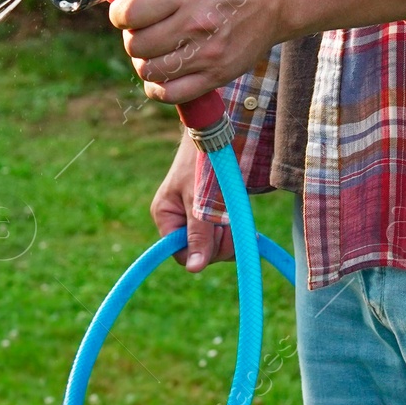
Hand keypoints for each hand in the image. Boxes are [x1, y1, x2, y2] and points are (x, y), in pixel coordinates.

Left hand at [109, 0, 282, 105]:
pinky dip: (158, 87)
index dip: (119, 14)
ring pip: (149, 70)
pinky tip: (161, 73)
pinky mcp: (217, 74)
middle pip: (136, 45)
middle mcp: (195, 22)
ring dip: (144, 60)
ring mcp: (207, 52)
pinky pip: (171, 94)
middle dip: (132, 37)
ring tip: (153, 49)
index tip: (125, 11)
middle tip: (141, 30)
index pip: (128, 13)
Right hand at [152, 134, 233, 271]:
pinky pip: (224, 234)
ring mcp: (195, 217)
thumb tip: (193, 270)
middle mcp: (178, 219)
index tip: (219, 233)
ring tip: (233, 210)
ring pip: (215, 244)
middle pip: (200, 251)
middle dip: (219, 239)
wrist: (219, 135)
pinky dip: (234, 229)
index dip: (202, 250)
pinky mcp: (211, 214)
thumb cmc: (205, 162)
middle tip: (229, 217)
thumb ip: (198, 234)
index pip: (181, 253)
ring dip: (229, 232)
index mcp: (166, 215)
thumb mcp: (201, 200)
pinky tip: (240, 218)